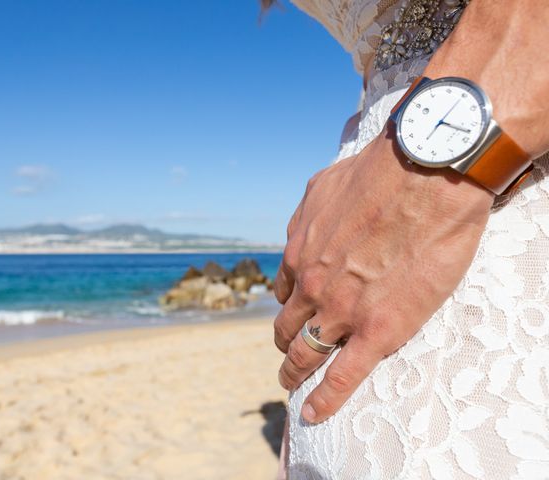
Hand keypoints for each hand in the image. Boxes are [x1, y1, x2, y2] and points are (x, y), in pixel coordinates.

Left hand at [274, 129, 493, 423]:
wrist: (425, 176)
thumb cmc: (377, 174)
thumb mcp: (322, 187)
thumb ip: (304, 219)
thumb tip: (297, 237)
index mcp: (300, 255)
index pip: (284, 294)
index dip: (287, 309)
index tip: (294, 317)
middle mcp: (312, 287)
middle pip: (288, 328)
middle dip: (285, 345)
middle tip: (287, 357)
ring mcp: (342, 312)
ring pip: (307, 353)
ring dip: (295, 372)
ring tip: (292, 385)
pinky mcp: (378, 331)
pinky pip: (343, 376)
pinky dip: (325, 400)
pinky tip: (314, 414)